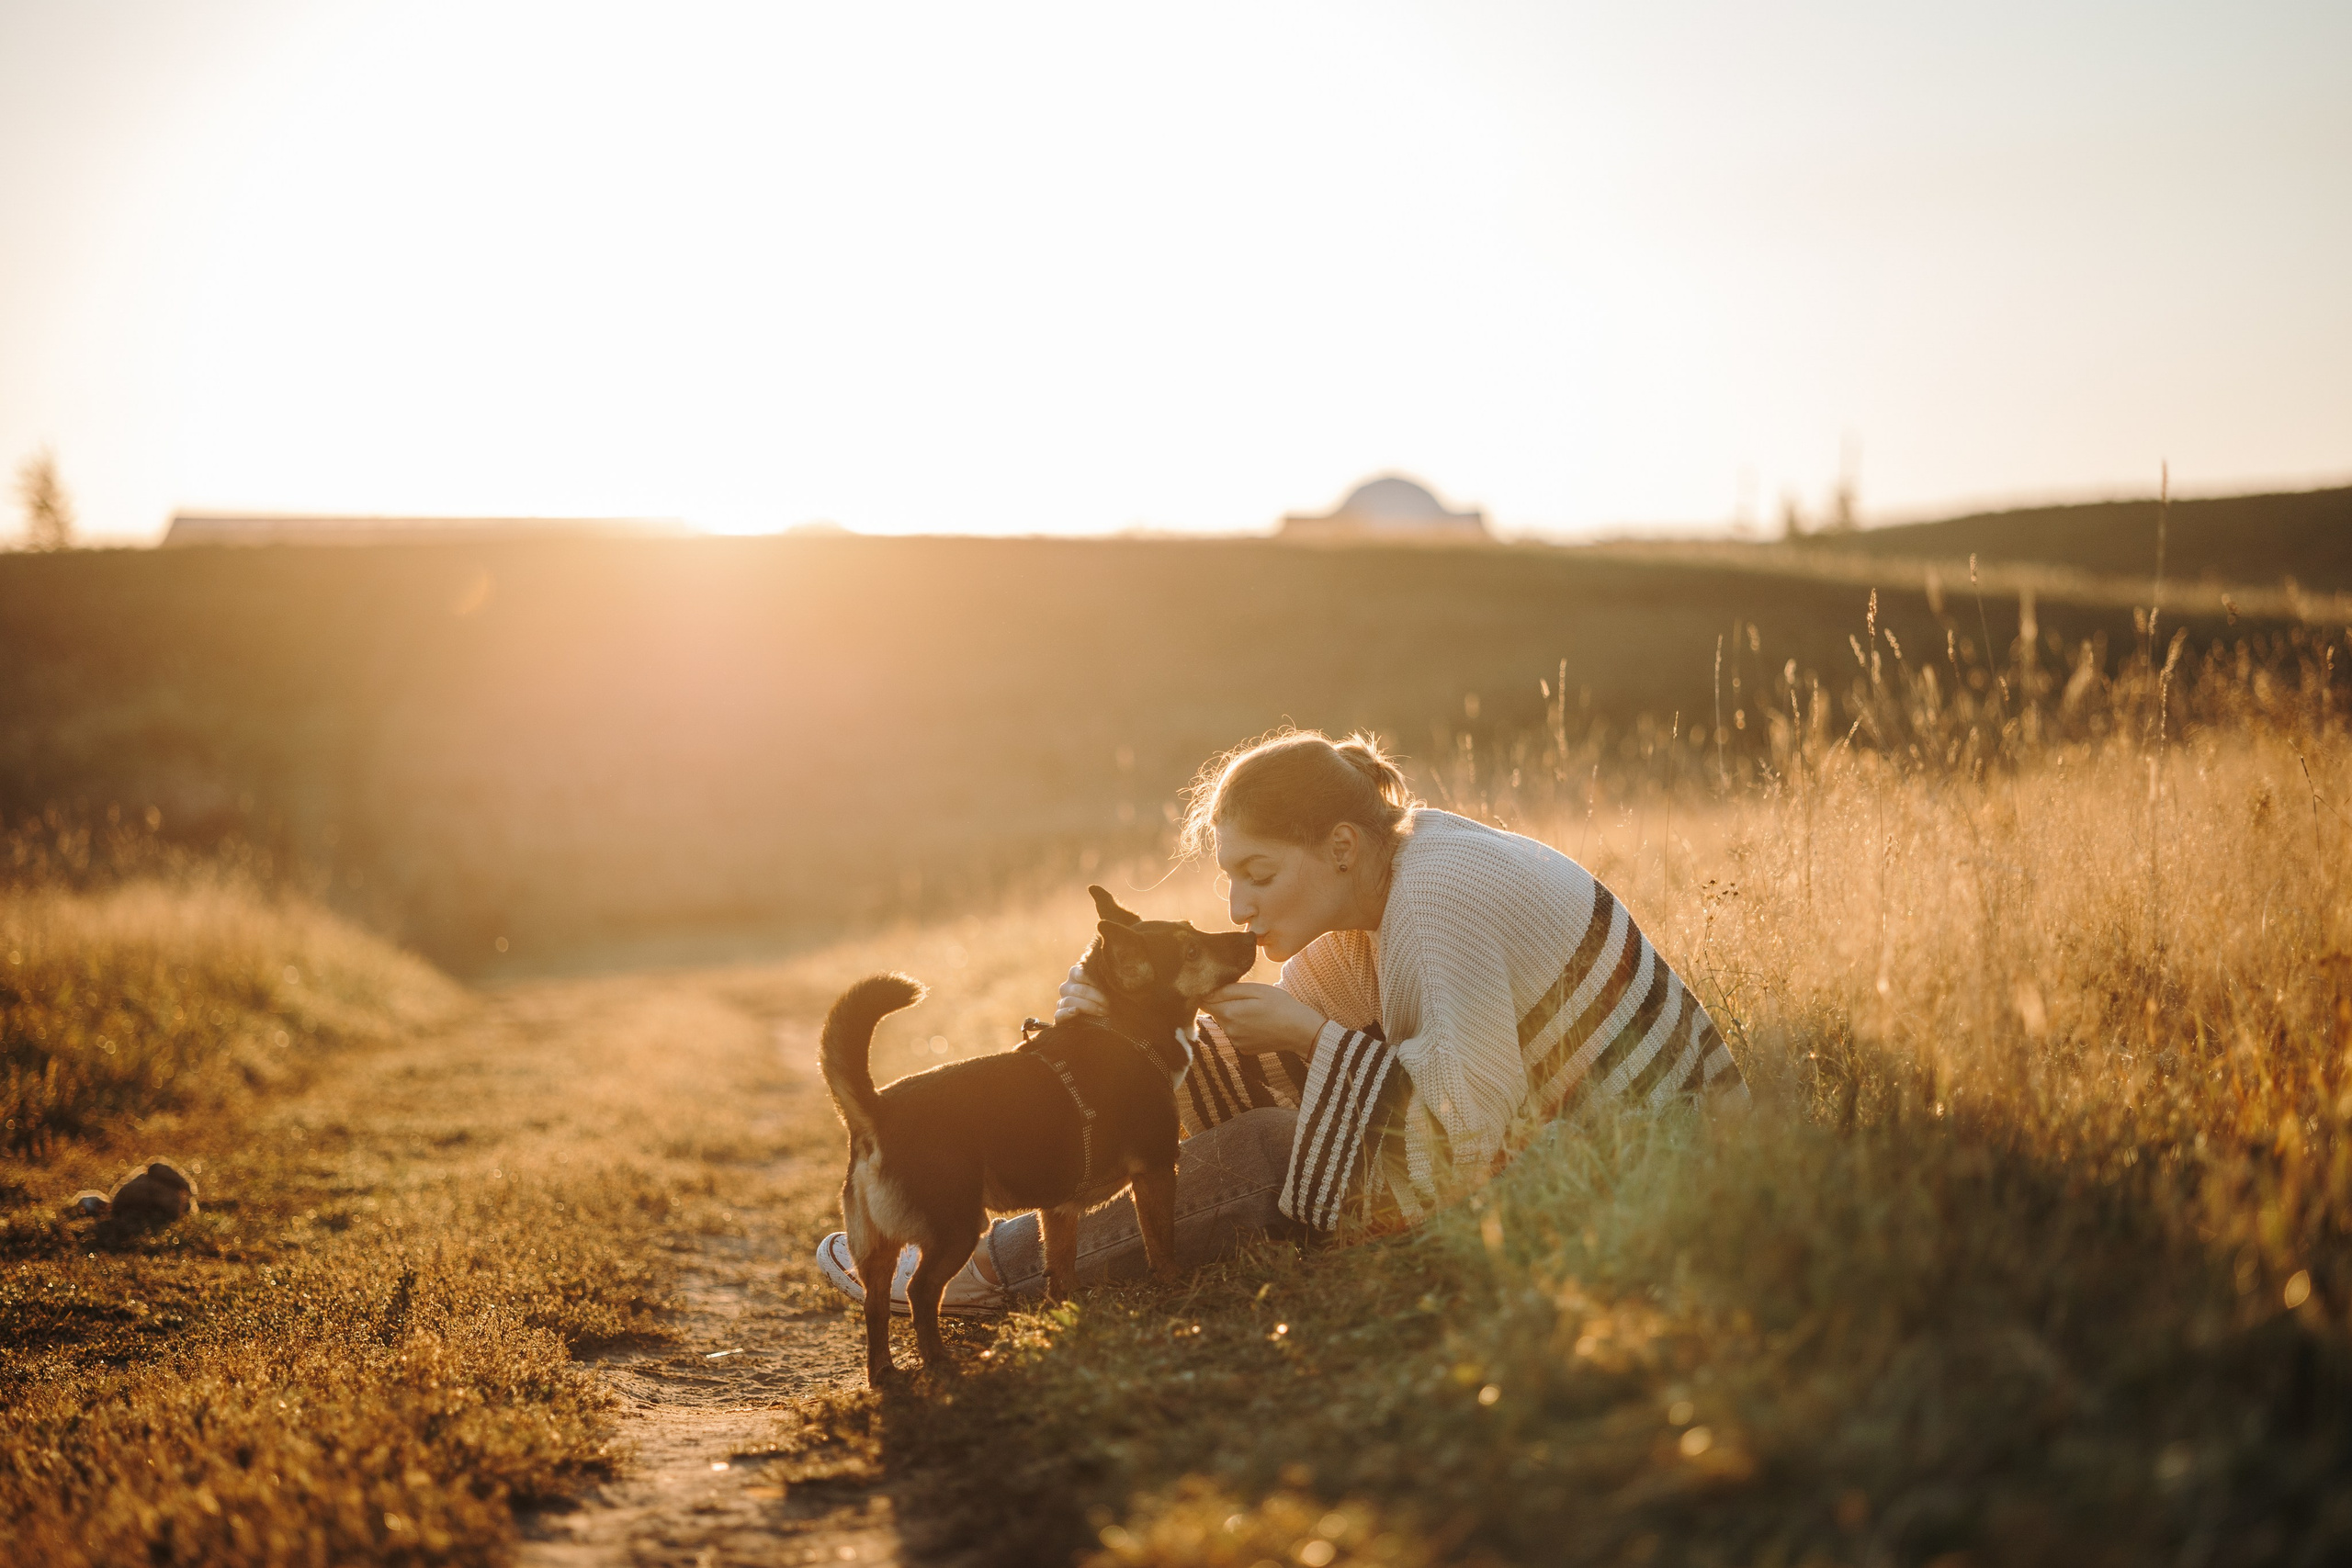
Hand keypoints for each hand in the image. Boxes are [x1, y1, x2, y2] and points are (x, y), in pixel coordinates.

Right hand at [1054, 960, 1107, 1022]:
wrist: (1095, 1020)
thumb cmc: (1104, 999)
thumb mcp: (1105, 988)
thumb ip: (1104, 982)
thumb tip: (1114, 979)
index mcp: (1075, 974)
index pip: (1082, 973)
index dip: (1096, 980)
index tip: (1107, 986)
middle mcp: (1067, 987)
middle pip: (1080, 990)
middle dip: (1097, 997)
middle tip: (1109, 1004)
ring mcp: (1062, 1002)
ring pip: (1070, 1001)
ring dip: (1088, 1007)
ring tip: (1103, 1011)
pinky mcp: (1059, 1017)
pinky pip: (1059, 1014)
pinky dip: (1067, 1012)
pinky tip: (1075, 1011)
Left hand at [1202, 983, 1326, 1054]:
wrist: (1301, 1031)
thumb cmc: (1281, 1005)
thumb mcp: (1256, 989)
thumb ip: (1229, 990)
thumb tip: (1209, 990)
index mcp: (1229, 1013)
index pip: (1204, 1001)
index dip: (1210, 992)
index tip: (1222, 987)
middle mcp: (1228, 1031)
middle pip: (1214, 1012)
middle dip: (1224, 1003)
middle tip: (1246, 997)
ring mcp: (1236, 1042)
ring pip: (1226, 1023)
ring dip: (1234, 1015)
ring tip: (1255, 1010)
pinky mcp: (1244, 1049)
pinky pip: (1236, 1033)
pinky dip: (1242, 1027)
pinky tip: (1258, 1022)